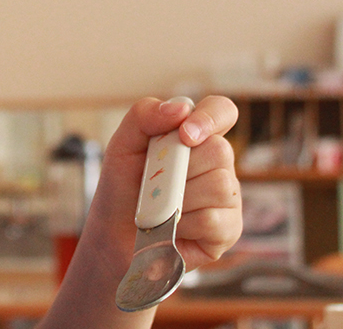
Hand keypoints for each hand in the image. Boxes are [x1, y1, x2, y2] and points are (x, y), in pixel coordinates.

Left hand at [77, 95, 241, 279]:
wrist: (114, 233)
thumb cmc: (123, 186)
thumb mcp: (123, 144)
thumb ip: (145, 115)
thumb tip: (182, 108)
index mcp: (196, 136)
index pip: (222, 111)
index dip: (211, 118)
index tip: (185, 135)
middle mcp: (218, 163)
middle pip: (219, 150)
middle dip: (177, 168)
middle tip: (154, 182)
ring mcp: (227, 196)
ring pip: (218, 185)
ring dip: (178, 198)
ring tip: (161, 206)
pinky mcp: (228, 229)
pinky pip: (213, 220)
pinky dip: (183, 224)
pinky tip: (173, 227)